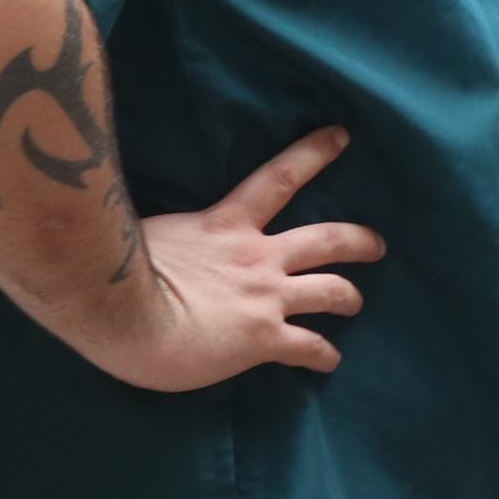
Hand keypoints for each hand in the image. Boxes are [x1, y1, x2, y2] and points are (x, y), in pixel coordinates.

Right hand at [65, 128, 383, 390]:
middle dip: (357, 240)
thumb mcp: (149, 233)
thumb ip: (171, 237)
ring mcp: (267, 297)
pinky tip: (329, 362)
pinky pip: (307, 347)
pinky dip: (323, 355)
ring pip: (330, 290)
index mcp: (226, 224)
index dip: (314, 154)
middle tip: (377, 244)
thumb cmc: (121, 271)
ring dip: (349, 296)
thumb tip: (155, 239)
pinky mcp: (264, 339)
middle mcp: (258, 256)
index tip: (342, 136)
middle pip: (325, 239)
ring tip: (356, 302)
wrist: (123, 311)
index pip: (279, 177)